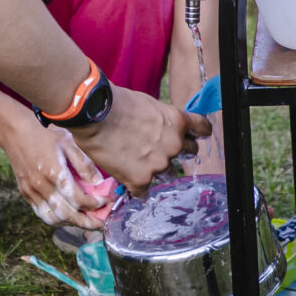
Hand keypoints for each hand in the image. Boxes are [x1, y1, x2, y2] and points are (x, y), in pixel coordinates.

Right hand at [0, 124, 114, 225]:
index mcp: (54, 173)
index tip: (105, 202)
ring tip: (85, 221)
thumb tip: (98, 183)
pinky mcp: (25, 193)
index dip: (94, 204)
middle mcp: (42, 186)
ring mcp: (31, 192)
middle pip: (67, 214)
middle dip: (86, 221)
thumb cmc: (44, 134)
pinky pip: (42, 213)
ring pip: (53, 218)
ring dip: (71, 223)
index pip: (78, 199)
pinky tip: (67, 215)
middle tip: (100, 222)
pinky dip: (56, 218)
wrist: (15, 132)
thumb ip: (84, 164)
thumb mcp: (69, 143)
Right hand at [77, 87, 206, 194]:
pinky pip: (144, 192)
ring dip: (154, 169)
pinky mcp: (140, 179)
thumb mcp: (147, 104)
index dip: (197, 133)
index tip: (193, 136)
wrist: (94, 114)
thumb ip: (161, 119)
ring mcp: (159, 164)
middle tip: (155, 149)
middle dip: (175, 151)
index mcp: (177, 121)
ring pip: (165, 173)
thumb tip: (160, 127)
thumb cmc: (115, 103)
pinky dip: (137, 187)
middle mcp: (174, 144)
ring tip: (134, 161)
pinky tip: (127, 180)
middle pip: (188, 153)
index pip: (202, 129)